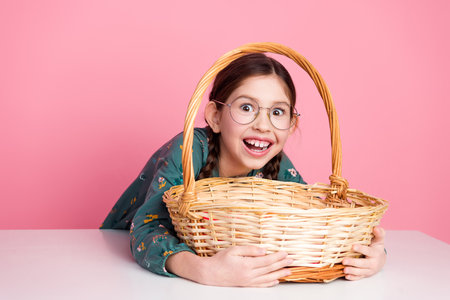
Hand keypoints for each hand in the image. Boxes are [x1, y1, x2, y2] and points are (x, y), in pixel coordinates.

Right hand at [166, 246, 292, 286]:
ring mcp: (248, 281)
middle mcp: (250, 274)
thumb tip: (264, 251)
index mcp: (247, 264)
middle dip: (282, 264)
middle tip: (291, 260)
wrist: (210, 273)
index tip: (286, 252)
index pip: (267, 260)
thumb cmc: (220, 260)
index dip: (278, 256)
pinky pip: (261, 285)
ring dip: (279, 273)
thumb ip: (250, 250)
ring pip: (268, 278)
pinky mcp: (246, 284)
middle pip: (270, 269)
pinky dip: (270, 283)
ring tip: (289, 271)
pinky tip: (276, 280)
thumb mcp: (234, 250)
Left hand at [342, 226, 386, 280]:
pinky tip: (347, 276)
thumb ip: (379, 234)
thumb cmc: (377, 247)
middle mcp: (372, 263)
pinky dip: (353, 278)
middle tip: (344, 261)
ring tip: (344, 269)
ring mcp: (368, 270)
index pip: (368, 251)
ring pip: (360, 272)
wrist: (381, 260)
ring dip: (352, 271)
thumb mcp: (379, 240)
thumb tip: (376, 227)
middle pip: (363, 264)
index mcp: (375, 253)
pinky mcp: (365, 274)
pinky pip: (359, 277)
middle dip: (353, 263)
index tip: (353, 246)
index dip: (361, 249)